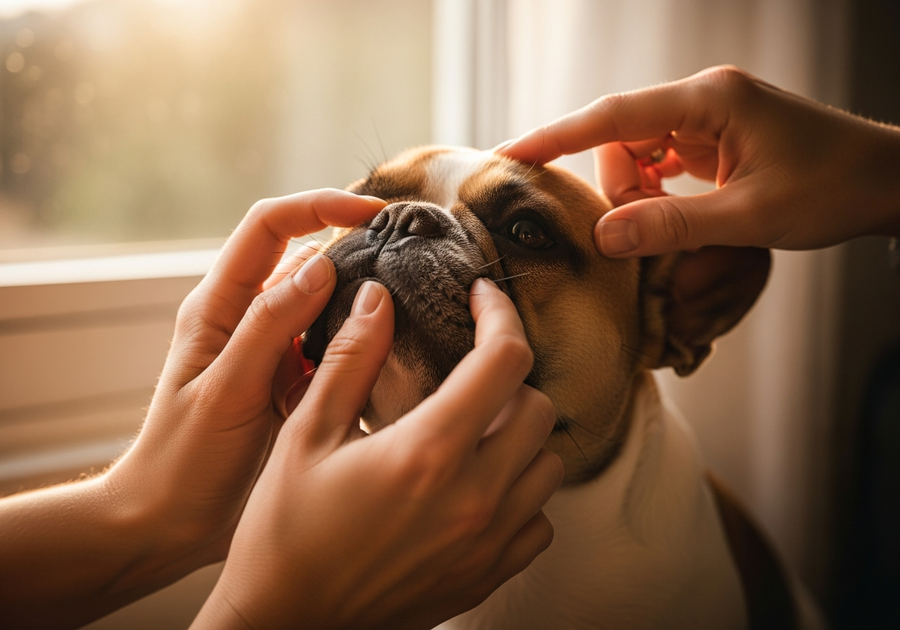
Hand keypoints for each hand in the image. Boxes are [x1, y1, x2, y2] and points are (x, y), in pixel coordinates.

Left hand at [104, 191, 387, 584]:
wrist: (169, 522)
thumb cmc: (184, 460)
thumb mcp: (225, 391)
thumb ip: (269, 327)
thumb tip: (321, 266)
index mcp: (218, 306)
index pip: (268, 226)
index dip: (319, 206)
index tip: (373, 213)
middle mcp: (247, 317)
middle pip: (304, 255)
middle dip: (354, 244)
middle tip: (411, 254)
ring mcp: (272, 349)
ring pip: (325, 301)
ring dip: (362, 294)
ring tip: (413, 299)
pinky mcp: (291, 380)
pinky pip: (332, 345)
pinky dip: (361, 340)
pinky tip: (393, 350)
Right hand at [193, 278, 562, 629]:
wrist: (289, 624)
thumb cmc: (285, 532)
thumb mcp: (305, 435)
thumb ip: (349, 360)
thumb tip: (378, 300)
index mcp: (427, 451)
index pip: (504, 360)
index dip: (500, 315)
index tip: (482, 300)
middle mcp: (474, 497)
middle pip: (540, 408)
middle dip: (509, 376)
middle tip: (470, 371)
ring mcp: (488, 542)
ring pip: (548, 465)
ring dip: (520, 435)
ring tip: (475, 428)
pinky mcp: (487, 575)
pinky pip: (539, 521)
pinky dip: (521, 493)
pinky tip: (478, 486)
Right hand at [498, 65, 899, 255]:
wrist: (886, 181)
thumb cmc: (833, 188)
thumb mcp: (749, 218)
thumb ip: (671, 225)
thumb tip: (603, 237)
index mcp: (708, 101)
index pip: (611, 116)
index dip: (556, 136)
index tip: (511, 154)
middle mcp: (701, 100)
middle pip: (621, 141)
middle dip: (622, 189)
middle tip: (650, 233)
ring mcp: (708, 119)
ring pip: (639, 156)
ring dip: (643, 196)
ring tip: (684, 227)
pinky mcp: (714, 140)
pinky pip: (662, 164)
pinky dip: (660, 194)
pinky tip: (684, 216)